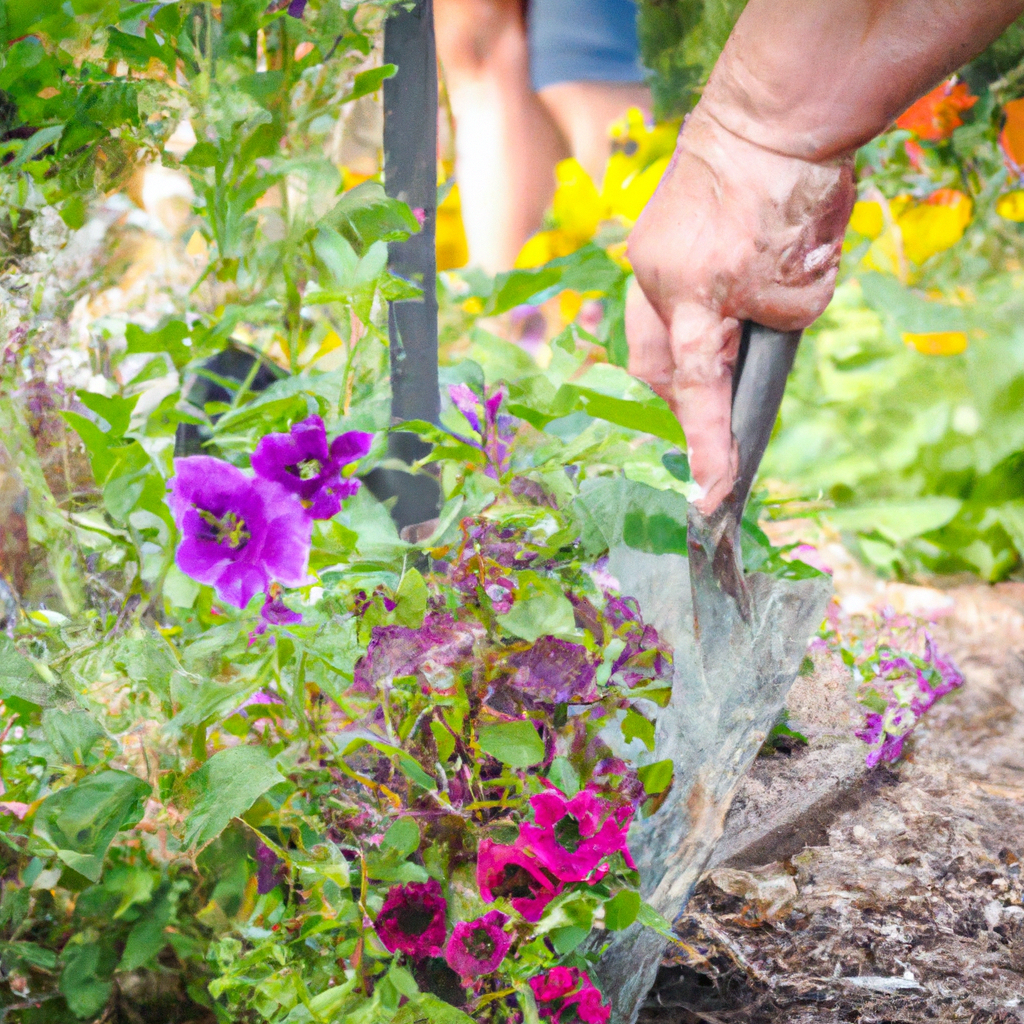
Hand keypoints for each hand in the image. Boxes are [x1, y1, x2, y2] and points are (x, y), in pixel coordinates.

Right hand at [626, 105, 854, 511]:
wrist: (772, 114)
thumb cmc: (799, 191)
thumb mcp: (805, 280)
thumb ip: (774, 324)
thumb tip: (752, 339)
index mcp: (698, 292)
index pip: (700, 387)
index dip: (706, 445)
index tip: (710, 494)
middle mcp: (656, 281)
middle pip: (655, 369)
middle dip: (685, 401)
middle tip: (717, 421)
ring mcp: (645, 260)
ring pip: (648, 339)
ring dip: (680, 362)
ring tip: (718, 360)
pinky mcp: (646, 242)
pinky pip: (655, 304)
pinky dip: (683, 319)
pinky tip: (710, 310)